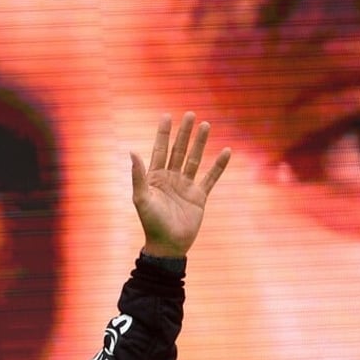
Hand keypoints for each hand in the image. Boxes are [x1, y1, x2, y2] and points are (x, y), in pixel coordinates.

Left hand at [130, 112, 230, 257]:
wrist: (168, 245)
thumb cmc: (151, 223)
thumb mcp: (141, 199)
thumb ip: (138, 175)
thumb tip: (132, 151)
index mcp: (155, 178)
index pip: (160, 150)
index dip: (163, 133)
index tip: (167, 116)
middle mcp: (171, 179)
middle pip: (179, 150)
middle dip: (184, 133)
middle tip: (190, 114)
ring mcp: (186, 186)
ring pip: (195, 159)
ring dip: (201, 143)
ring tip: (206, 125)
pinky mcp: (199, 196)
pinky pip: (211, 177)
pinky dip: (219, 165)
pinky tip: (226, 151)